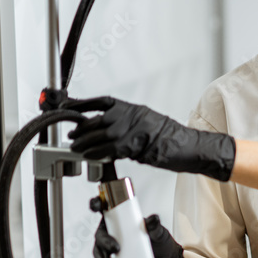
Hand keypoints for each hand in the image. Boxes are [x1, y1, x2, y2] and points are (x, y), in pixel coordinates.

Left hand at [66, 96, 234, 180]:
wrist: (188, 147)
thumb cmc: (172, 139)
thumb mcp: (148, 124)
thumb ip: (127, 126)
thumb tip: (108, 135)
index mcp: (133, 108)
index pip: (102, 102)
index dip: (83, 104)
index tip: (69, 107)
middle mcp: (131, 115)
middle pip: (97, 119)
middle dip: (81, 128)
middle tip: (72, 135)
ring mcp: (132, 129)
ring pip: (100, 134)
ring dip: (85, 142)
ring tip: (76, 147)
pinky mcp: (133, 144)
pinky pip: (109, 149)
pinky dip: (96, 152)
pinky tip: (89, 155)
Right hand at [91, 207, 184, 257]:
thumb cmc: (160, 245)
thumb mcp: (159, 234)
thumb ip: (155, 226)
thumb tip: (154, 219)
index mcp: (120, 221)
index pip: (104, 210)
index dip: (96, 205)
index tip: (96, 206)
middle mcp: (111, 235)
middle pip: (100, 236)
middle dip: (104, 242)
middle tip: (115, 249)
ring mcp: (109, 251)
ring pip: (97, 253)